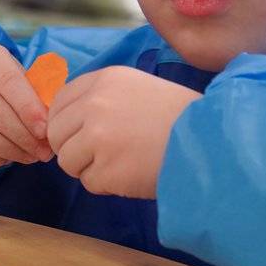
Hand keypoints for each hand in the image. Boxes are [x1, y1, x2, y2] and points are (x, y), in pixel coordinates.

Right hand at [0, 41, 53, 167]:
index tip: (46, 131)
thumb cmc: (3, 81)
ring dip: (7, 150)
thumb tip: (49, 129)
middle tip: (43, 151)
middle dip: (22, 135)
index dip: (28, 108)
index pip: (7, 81)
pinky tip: (7, 159)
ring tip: (29, 157)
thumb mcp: (20, 76)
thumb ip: (36, 95)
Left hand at [47, 67, 200, 197]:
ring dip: (89, 167)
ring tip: (122, 162)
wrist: (210, 142)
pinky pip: (88, 182)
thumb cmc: (177, 117)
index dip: (65, 123)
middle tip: (100, 154)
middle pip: (56, 133)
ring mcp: (98, 137)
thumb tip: (63, 120)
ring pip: (67, 160)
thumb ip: (100, 99)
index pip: (58, 102)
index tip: (79, 134)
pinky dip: (106, 184)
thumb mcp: (137, 89)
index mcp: (103, 80)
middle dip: (72, 148)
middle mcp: (95, 104)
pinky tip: (132, 173)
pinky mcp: (106, 169)